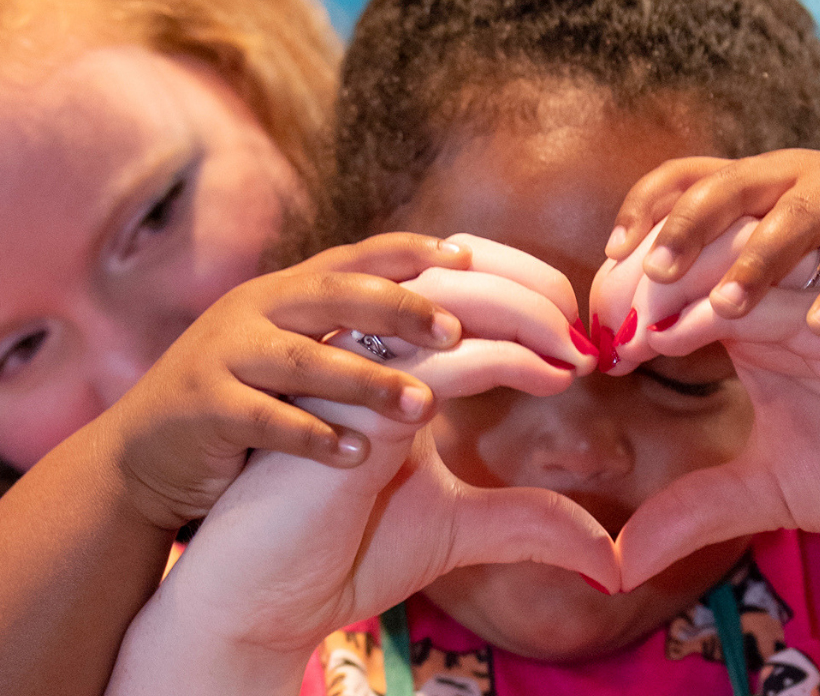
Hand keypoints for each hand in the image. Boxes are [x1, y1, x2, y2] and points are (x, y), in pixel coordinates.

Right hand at [93, 232, 472, 529]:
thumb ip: (346, 335)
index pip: (353, 259)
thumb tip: (443, 320)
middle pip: (333, 295)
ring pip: (305, 360)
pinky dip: (315, 436)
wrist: (138, 458)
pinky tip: (360, 455)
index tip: (467, 256)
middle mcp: (252, 313)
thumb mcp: (289, 356)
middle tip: (458, 332)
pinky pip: (267, 420)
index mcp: (282, 294)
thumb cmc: (239, 407)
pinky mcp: (204, 410)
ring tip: (427, 407)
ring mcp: (223, 358)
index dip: (408, 253)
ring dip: (369, 382)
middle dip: (399, 310)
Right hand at [108, 241, 611, 690]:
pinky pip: (264, 414)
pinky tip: (359, 458)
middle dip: (473, 304)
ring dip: (379, 360)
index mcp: (347, 316)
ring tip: (442, 391)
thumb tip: (606, 554)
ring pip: (312, 338)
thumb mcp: (437, 512)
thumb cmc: (334, 516)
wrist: (214, 552)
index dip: (499, 274)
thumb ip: (512, 512)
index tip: (568, 314)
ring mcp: (250, 365)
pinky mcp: (214, 416)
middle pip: (382, 282)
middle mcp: (297, 321)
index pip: (425, 264)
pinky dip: (311, 431)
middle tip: (552, 339)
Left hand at [593, 227, 819, 588]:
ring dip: (716, 271)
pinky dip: (794, 299)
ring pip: (766, 245)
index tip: (601, 349)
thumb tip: (620, 561)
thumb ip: (694, 509)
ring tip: (673, 325)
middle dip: (656, 270)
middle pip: (712, 240)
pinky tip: (762, 329)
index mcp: (757, 320)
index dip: (632, 296)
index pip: (681, 275)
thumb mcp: (766, 491)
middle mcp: (792, 295)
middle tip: (621, 326)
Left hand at [608, 150, 819, 334]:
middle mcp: (793, 180)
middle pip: (730, 187)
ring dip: (758, 260)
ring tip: (724, 309)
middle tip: (655, 275)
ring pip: (796, 217)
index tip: (610, 254)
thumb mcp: (774, 276)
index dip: (645, 207)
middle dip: (688, 228)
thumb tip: (643, 392)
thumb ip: (713, 292)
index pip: (684, 178)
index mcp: (753, 186)